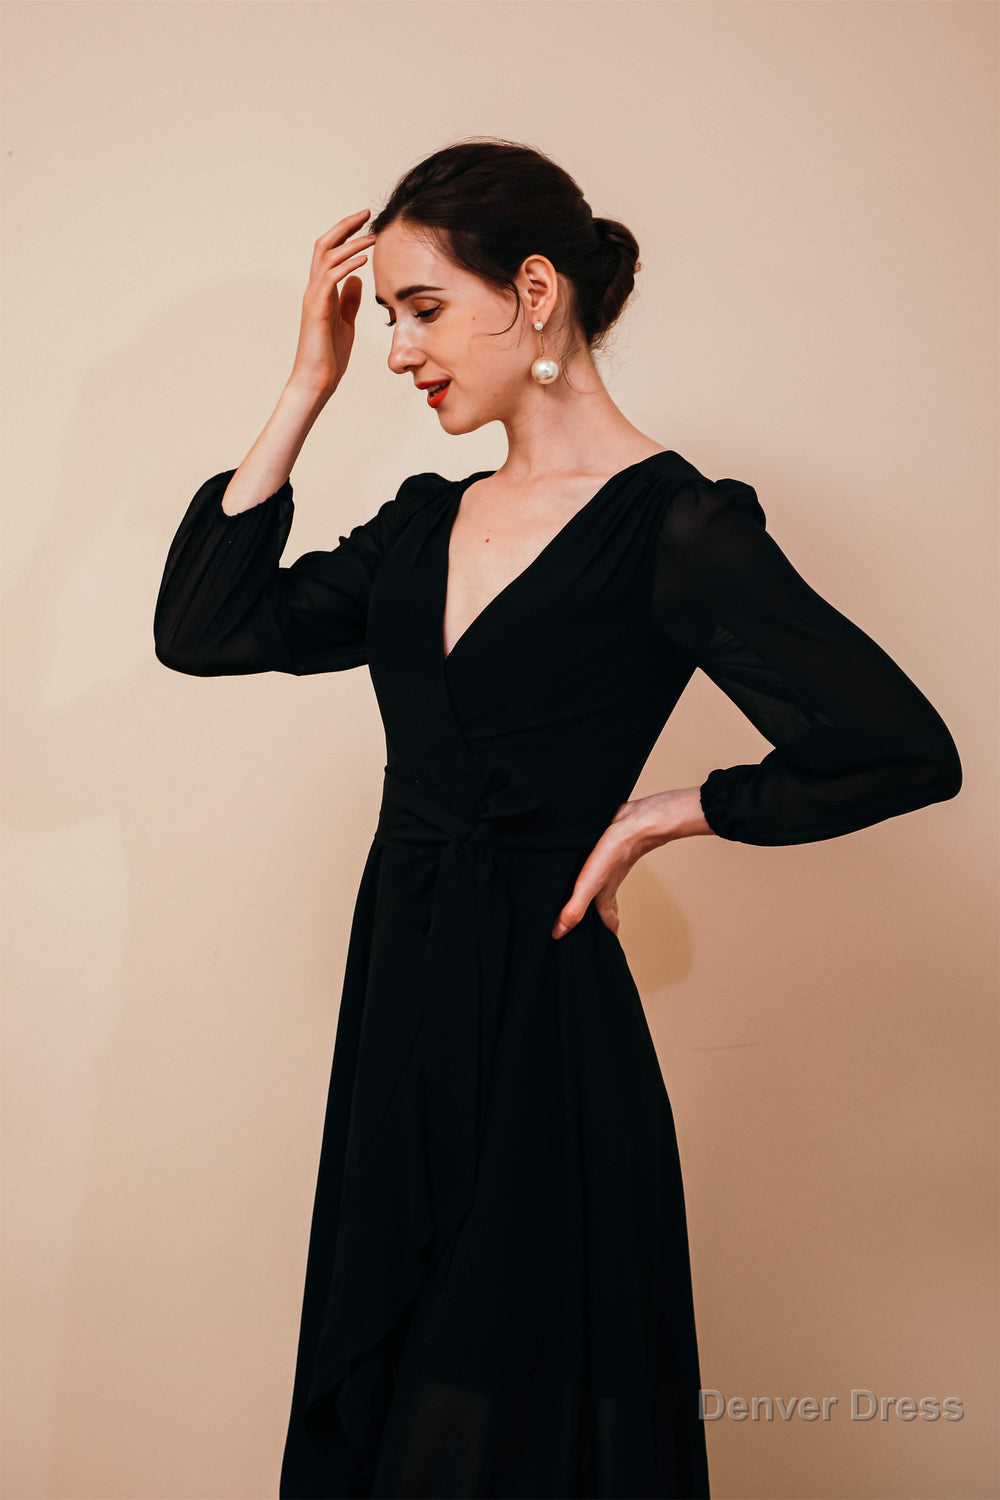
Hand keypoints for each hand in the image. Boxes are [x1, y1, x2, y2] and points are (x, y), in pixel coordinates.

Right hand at [288, 210, 376, 398]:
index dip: (346, 234)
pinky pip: (329, 278)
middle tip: (366, 213)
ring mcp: (314, 297)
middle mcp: (314, 288)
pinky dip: (346, 265)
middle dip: (345, 226)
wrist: (316, 380)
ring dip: (350, 243)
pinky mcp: (316, 309)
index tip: (366, 222)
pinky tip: (363, 260)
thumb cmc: (330, 355)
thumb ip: (349, 300)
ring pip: (326, 257)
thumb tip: (358, 279)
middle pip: (325, 245)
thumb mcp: (345, 322)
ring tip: (372, 236)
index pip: (330, 252)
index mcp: (322, 291)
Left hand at [550, 787, 711, 939]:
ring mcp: (607, 866)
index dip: (604, 936)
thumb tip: (558, 933)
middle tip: (591, 927)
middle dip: (599, 918)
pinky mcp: (604, 849)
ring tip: (585, 899)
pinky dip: (591, 871)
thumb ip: (575, 909)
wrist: (634, 822)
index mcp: (603, 895)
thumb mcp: (589, 886)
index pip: (606, 922)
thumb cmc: (615, 854)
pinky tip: (584, 863)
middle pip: (603, 906)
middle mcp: (607, 883)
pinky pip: (597, 865)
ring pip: (601, 886)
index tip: (602, 948)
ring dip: (594, 895)